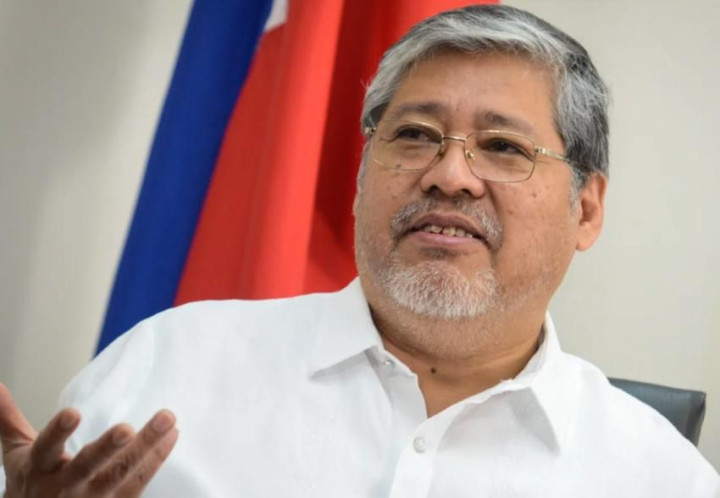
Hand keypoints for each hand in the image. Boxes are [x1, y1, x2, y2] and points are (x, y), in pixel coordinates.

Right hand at [0, 383, 177, 496]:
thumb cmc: (32, 484)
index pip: (46, 448)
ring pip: (122, 473)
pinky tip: (172, 436)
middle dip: (109, 447)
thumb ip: (10, 419)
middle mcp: (66, 487)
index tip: (73, 413)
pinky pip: (139, 483)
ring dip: (147, 447)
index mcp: (40, 468)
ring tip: (167, 420)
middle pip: (89, 465)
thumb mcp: (17, 453)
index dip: (58, 432)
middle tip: (127, 428)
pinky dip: (156, 459)